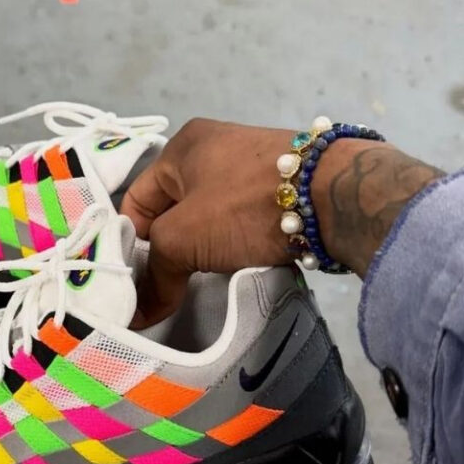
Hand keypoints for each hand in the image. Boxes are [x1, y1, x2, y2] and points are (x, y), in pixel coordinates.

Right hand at [121, 118, 441, 327]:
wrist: (334, 196)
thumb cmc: (243, 207)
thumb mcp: (183, 239)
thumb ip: (155, 275)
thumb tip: (137, 316)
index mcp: (181, 147)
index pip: (135, 202)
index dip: (130, 244)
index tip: (139, 281)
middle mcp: (212, 147)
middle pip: (171, 210)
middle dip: (168, 248)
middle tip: (168, 282)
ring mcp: (248, 163)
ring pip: (205, 216)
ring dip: (200, 247)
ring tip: (204, 274)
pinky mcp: (277, 183)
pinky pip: (238, 217)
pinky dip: (231, 240)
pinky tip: (237, 259)